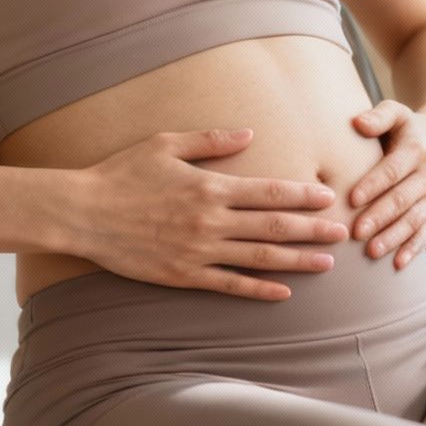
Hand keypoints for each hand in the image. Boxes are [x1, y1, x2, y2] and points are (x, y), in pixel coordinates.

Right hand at [69, 127, 351, 300]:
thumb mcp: (166, 144)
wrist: (82, 213)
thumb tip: (250, 133)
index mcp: (210, 187)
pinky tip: (284, 292)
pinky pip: (229, 285)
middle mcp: (210, 221)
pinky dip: (259, 289)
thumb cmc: (122, 173)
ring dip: (296, 261)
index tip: (328, 196)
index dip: (302, 196)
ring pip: (259, 259)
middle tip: (344, 234)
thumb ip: (211, 140)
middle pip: (273, 227)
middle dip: (313, 230)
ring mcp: (198, 252)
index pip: (268, 192)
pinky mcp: (183, 275)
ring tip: (326, 264)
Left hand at [348, 100, 425, 268]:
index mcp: (416, 149)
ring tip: (371, 251)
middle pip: (402, 199)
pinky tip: (397, 264)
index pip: (392, 170)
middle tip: (356, 232)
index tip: (351, 200)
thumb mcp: (396, 113)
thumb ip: (378, 116)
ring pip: (414, 220)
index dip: (373, 185)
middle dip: (379, 217)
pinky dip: (413, 249)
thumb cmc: (408, 127)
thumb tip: (358, 123)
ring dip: (393, 237)